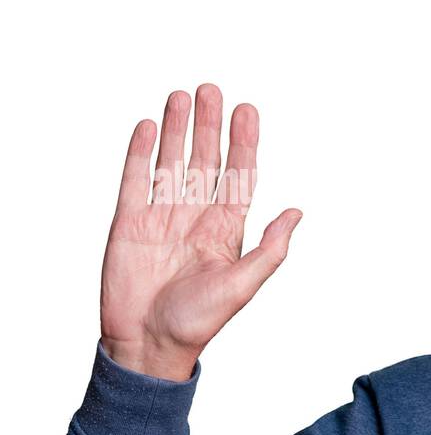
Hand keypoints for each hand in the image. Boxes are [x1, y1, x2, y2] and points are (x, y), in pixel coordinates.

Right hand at [100, 84, 301, 380]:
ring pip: (172, 162)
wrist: (149, 344)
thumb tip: (297, 213)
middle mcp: (195, 216)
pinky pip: (136, 180)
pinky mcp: (129, 222)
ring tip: (183, 95)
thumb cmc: (198, 322)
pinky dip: (142, 153)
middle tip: (213, 90)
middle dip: (210, 126)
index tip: (247, 111)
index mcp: (226, 230)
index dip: (244, 144)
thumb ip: (270, 249)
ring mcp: (162, 216)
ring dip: (178, 130)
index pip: (238, 176)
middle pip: (205, 160)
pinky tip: (150, 127)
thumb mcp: (242, 286)